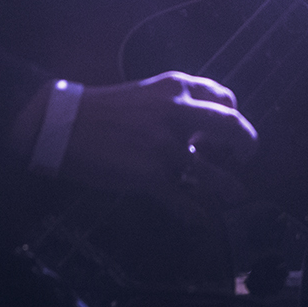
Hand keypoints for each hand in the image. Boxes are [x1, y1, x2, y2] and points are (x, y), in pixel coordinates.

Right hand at [14, 71, 257, 211]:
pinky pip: (184, 200)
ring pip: (212, 173)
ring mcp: (165, 146)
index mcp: (175, 87)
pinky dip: (194, 213)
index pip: (224, 97)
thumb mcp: (146, 93)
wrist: (61, 124)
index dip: (233, 115)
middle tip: (246, 156)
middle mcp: (176, 113)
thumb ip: (175, 105)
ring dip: (227, 187)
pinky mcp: (150, 176)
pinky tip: (199, 219)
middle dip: (247, 144)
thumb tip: (200, 130)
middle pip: (232, 126)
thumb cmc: (102, 110)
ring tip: (235, 194)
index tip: (230, 130)